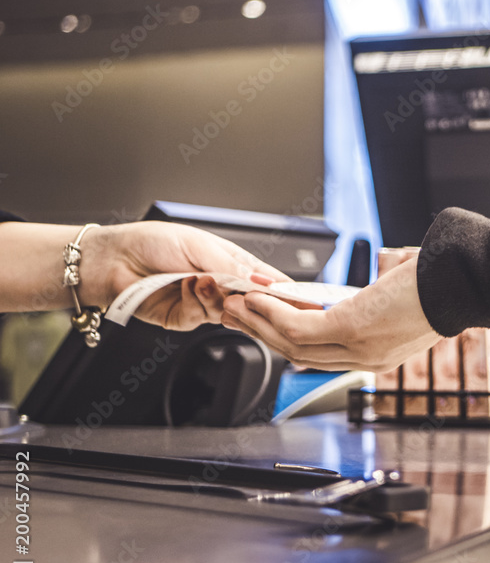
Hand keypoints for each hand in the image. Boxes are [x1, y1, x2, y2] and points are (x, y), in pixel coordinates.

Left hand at [82, 221, 288, 330]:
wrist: (112, 261)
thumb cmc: (151, 242)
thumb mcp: (199, 244)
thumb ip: (232, 266)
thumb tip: (262, 281)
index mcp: (232, 262)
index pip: (269, 280)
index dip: (288, 291)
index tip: (305, 300)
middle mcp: (223, 285)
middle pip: (256, 303)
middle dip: (255, 300)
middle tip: (251, 294)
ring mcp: (206, 304)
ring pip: (232, 313)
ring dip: (219, 298)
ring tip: (202, 279)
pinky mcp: (188, 319)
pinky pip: (205, 318)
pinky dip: (198, 302)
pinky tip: (187, 286)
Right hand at [221, 257, 441, 371]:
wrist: (464, 280)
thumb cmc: (443, 281)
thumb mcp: (406, 293)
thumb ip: (382, 293)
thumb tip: (374, 274)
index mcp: (379, 354)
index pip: (323, 357)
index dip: (287, 341)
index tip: (262, 325)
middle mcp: (367, 359)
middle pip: (300, 355)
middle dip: (263, 334)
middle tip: (236, 315)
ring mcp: (358, 348)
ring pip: (292, 344)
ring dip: (259, 322)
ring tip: (236, 304)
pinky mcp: (352, 329)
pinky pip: (298, 326)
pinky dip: (271, 311)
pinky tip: (256, 297)